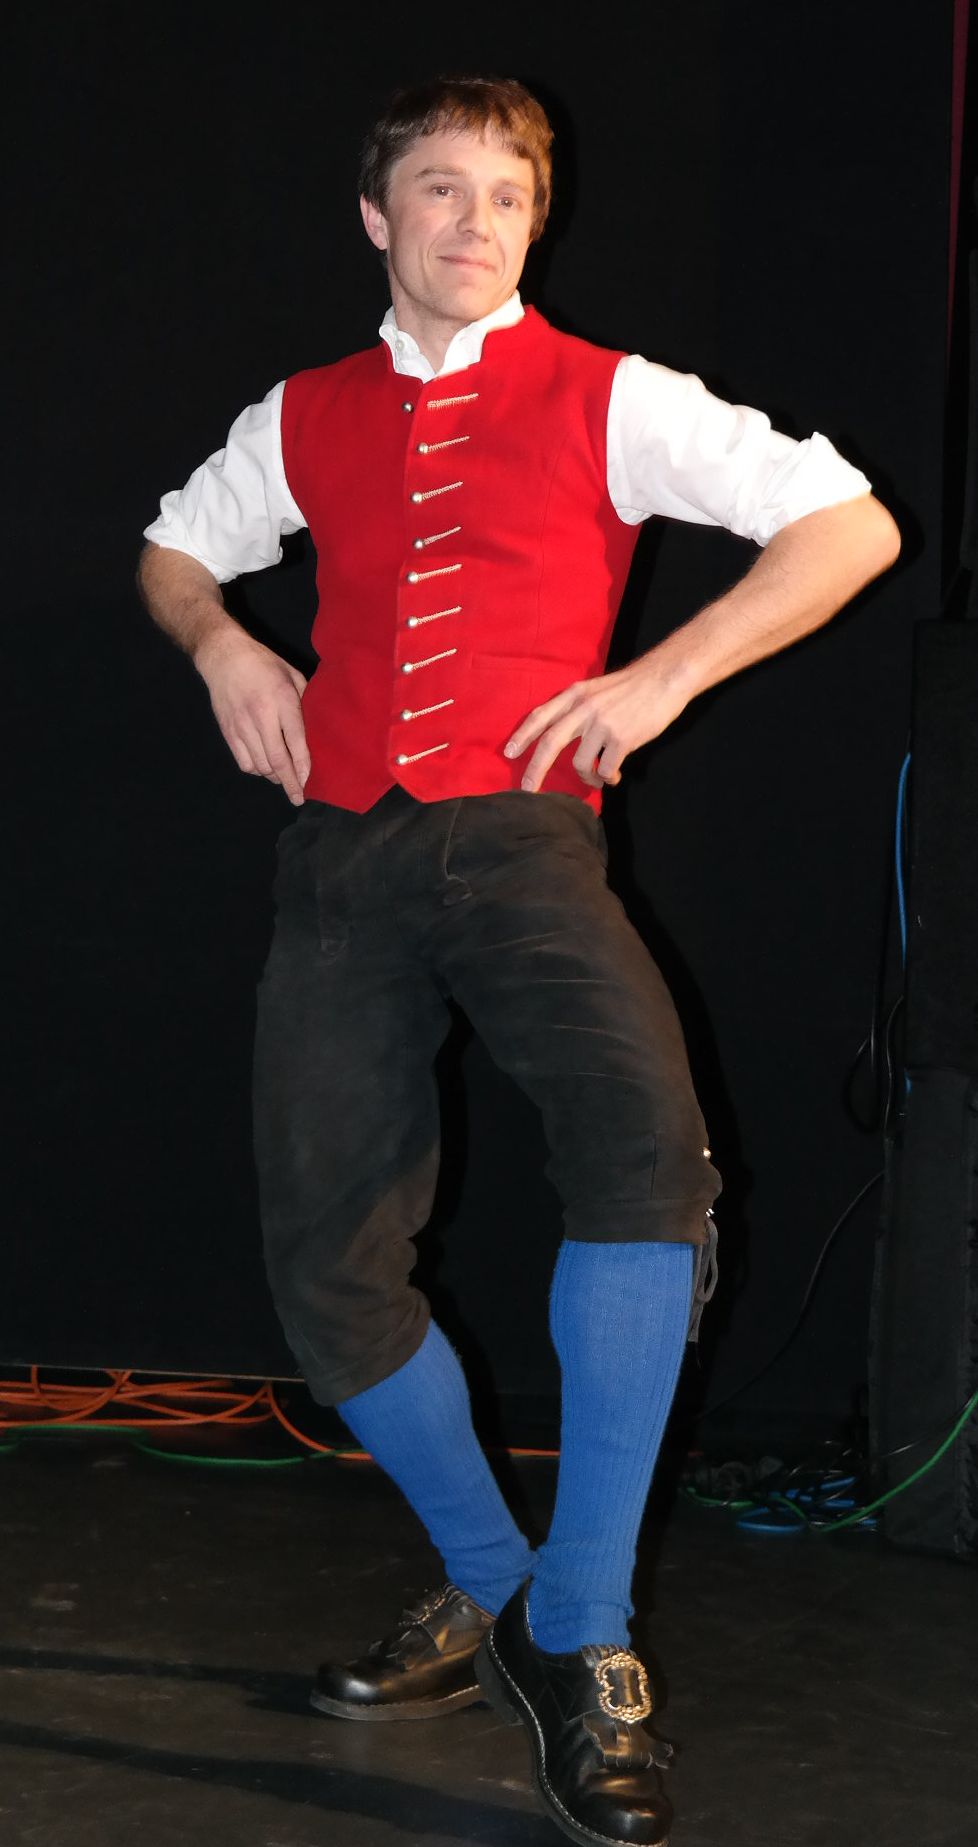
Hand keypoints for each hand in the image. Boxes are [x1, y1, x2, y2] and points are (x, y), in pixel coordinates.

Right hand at [195, 629, 310, 804]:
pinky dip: (257, 770)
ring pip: (261, 765)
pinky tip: (265, 767)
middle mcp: (261, 716)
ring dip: (275, 777)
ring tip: (285, 780)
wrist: (223, 656)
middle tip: (299, 797)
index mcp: (282, 699)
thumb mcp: (292, 675)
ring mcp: (242, 726)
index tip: (311, 783)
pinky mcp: (228, 732)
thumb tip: (317, 729)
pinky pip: (244, 762)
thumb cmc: (264, 664)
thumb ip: (305, 702)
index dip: (304, 767)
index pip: (296, 742)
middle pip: (278, 761)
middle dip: (290, 783)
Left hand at [503, 655, 688, 792]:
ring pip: (581, 763)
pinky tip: (614, 776)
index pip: (541, 716)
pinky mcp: (622, 738)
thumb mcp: (597, 688)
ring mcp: (602, 723)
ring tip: (598, 780)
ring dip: (587, 778)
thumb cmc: (633, 686)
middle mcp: (584, 707)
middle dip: (535, 770)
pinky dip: (608, 778)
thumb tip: (562, 736)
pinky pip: (605, 770)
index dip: (523, 736)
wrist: (666, 677)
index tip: (509, 754)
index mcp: (575, 694)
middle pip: (551, 743)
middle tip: (527, 790)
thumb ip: (578, 707)